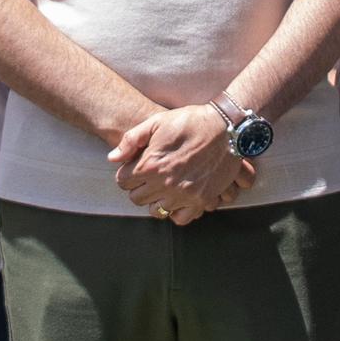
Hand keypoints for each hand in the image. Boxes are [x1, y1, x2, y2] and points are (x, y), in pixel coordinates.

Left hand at [106, 101, 241, 221]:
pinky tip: (177, 198)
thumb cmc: (190, 122)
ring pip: (155, 210)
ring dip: (156, 200)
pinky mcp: (201, 200)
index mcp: (150, 164)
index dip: (127, 173)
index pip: (123, 181)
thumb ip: (131, 140)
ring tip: (163, 187)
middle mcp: (164, 183)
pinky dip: (176, 211)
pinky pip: (180, 218)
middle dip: (139, 187)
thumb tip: (113, 158)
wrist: (227, 129)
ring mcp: (183, 194)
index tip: (136, 167)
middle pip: (136, 198)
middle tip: (149, 176)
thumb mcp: (157, 122)